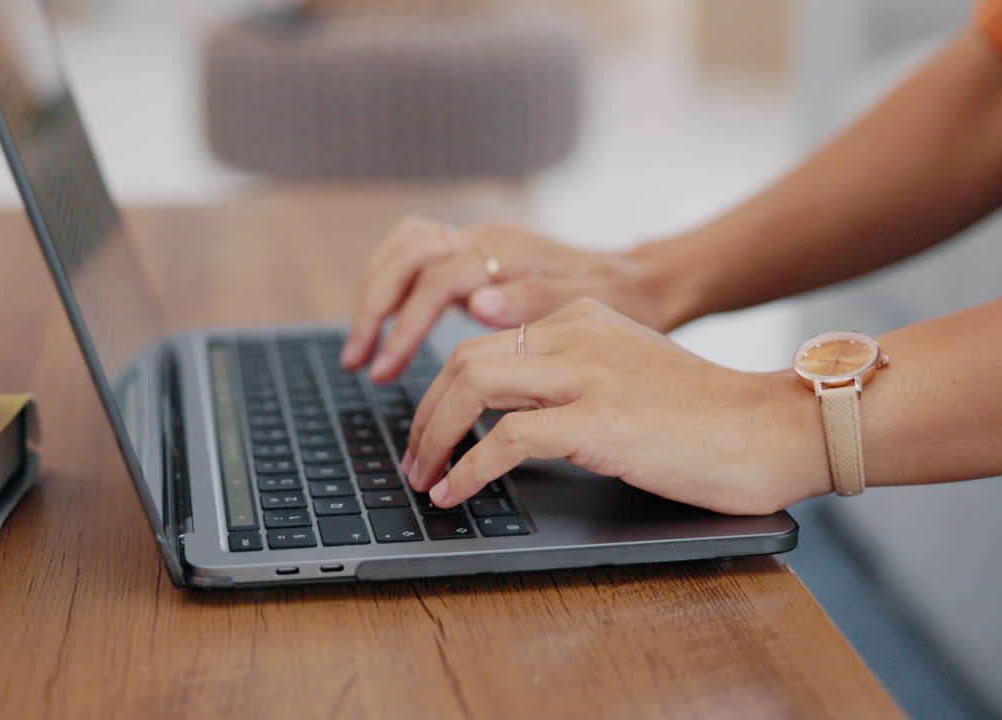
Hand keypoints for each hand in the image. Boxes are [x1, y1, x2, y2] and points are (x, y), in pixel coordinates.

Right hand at [340, 215, 667, 382]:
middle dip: (372, 310)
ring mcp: (478, 241)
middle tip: (359, 363)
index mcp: (510, 252)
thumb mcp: (593, 310)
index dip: (405, 326)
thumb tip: (476, 302)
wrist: (642, 282)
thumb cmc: (623, 304)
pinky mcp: (475, 253)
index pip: (436, 280)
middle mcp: (487, 237)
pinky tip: (388, 326)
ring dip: (374, 296)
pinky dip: (392, 287)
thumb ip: (535, 302)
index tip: (386, 372)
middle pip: (405, 256)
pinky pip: (416, 257)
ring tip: (362, 351)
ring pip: (402, 250)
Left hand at [402, 298, 828, 514]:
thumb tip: (515, 420)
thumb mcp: (631, 375)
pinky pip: (506, 437)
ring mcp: (588, 374)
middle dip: (424, 412)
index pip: (485, 342)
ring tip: (423, 478)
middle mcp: (578, 335)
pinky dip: (469, 468)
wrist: (775, 428)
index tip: (428, 428)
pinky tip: (457, 492)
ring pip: (472, 385)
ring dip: (433, 436)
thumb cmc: (710, 417)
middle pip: (465, 360)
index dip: (442, 389)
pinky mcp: (599, 420)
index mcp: (582, 319)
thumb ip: (578, 379)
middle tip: (414, 459)